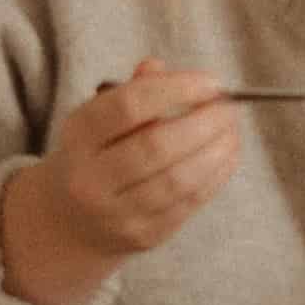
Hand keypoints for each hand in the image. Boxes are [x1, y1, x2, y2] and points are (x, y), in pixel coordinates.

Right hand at [6, 59, 242, 303]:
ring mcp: (116, 213)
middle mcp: (90, 178)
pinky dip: (215, 176)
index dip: (176, 90)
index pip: (128, 106)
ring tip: (232, 132)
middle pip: (156, 146)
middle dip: (204, 123)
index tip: (211, 83)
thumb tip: (159, 68)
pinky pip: (188, 204)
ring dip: (216, 151)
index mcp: (78, 136)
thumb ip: (131, 91)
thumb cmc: (97, 154)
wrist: (72, 221)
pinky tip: (226, 156)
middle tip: (230, 108)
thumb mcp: (100, 119)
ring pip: (178, 180)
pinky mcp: (143, 236)